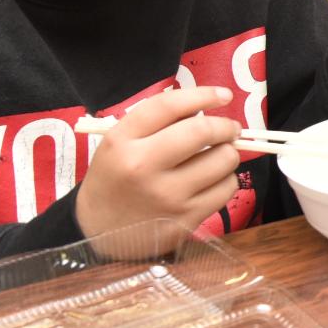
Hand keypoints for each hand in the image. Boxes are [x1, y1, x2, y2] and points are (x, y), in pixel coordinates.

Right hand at [76, 86, 242, 237]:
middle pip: (202, 132)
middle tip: (230, 129)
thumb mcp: (119, 143)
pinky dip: (226, 180)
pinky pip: (226, 189)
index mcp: (122, 142)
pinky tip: (213, 181)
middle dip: (225, 127)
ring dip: (228, 154)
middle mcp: (143, 167)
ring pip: (223, 160)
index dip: (203, 95)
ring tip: (217, 157)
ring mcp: (167, 196)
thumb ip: (157, 122)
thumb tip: (206, 107)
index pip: (168, 106)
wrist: (98, 232)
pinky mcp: (185, 219)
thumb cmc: (116, 179)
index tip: (224, 95)